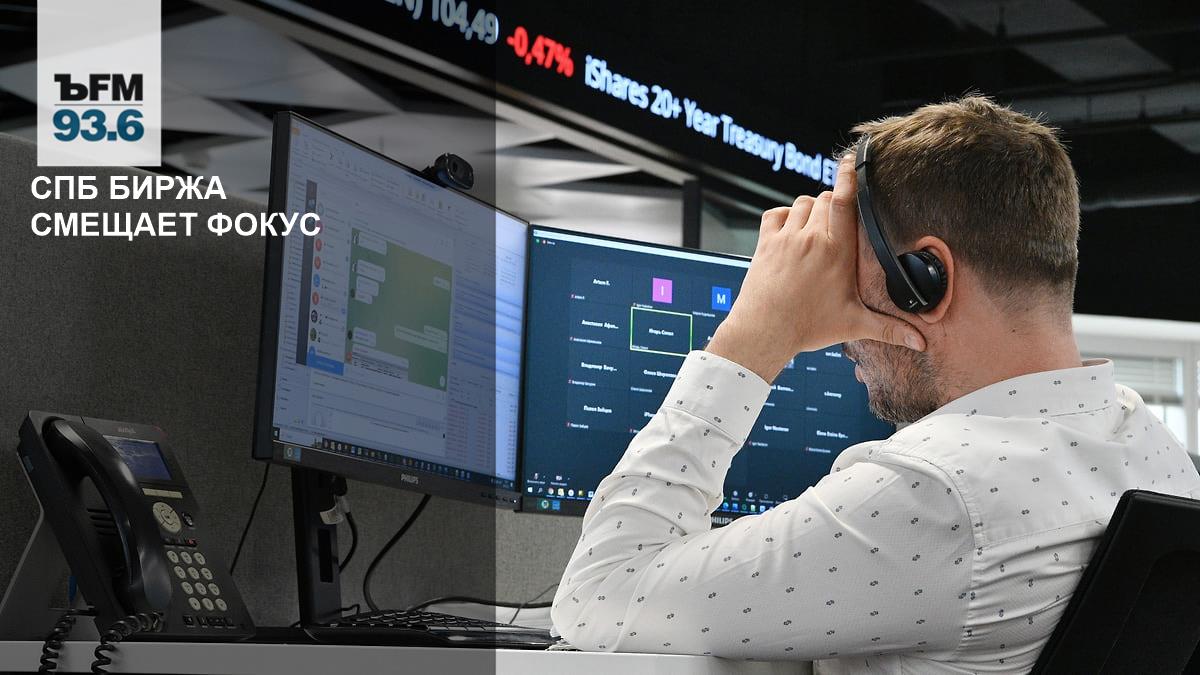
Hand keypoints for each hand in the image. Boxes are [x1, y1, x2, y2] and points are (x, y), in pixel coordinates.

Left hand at [705, 155, 925, 381]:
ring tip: (816, 227)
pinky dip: (783, 215)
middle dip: (833, 202)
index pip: (845, 203)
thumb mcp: (853, 325)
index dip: (849, 178)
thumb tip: (920, 342)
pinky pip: (775, 214)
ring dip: (810, 208)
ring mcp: (786, 238)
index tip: (850, 161)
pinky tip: (790, 229)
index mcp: (837, 251)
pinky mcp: (765, 243)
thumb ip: (889, 329)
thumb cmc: (807, 327)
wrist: (763, 331)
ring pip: (801, 203)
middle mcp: (811, 238)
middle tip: (837, 220)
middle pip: (825, 199)